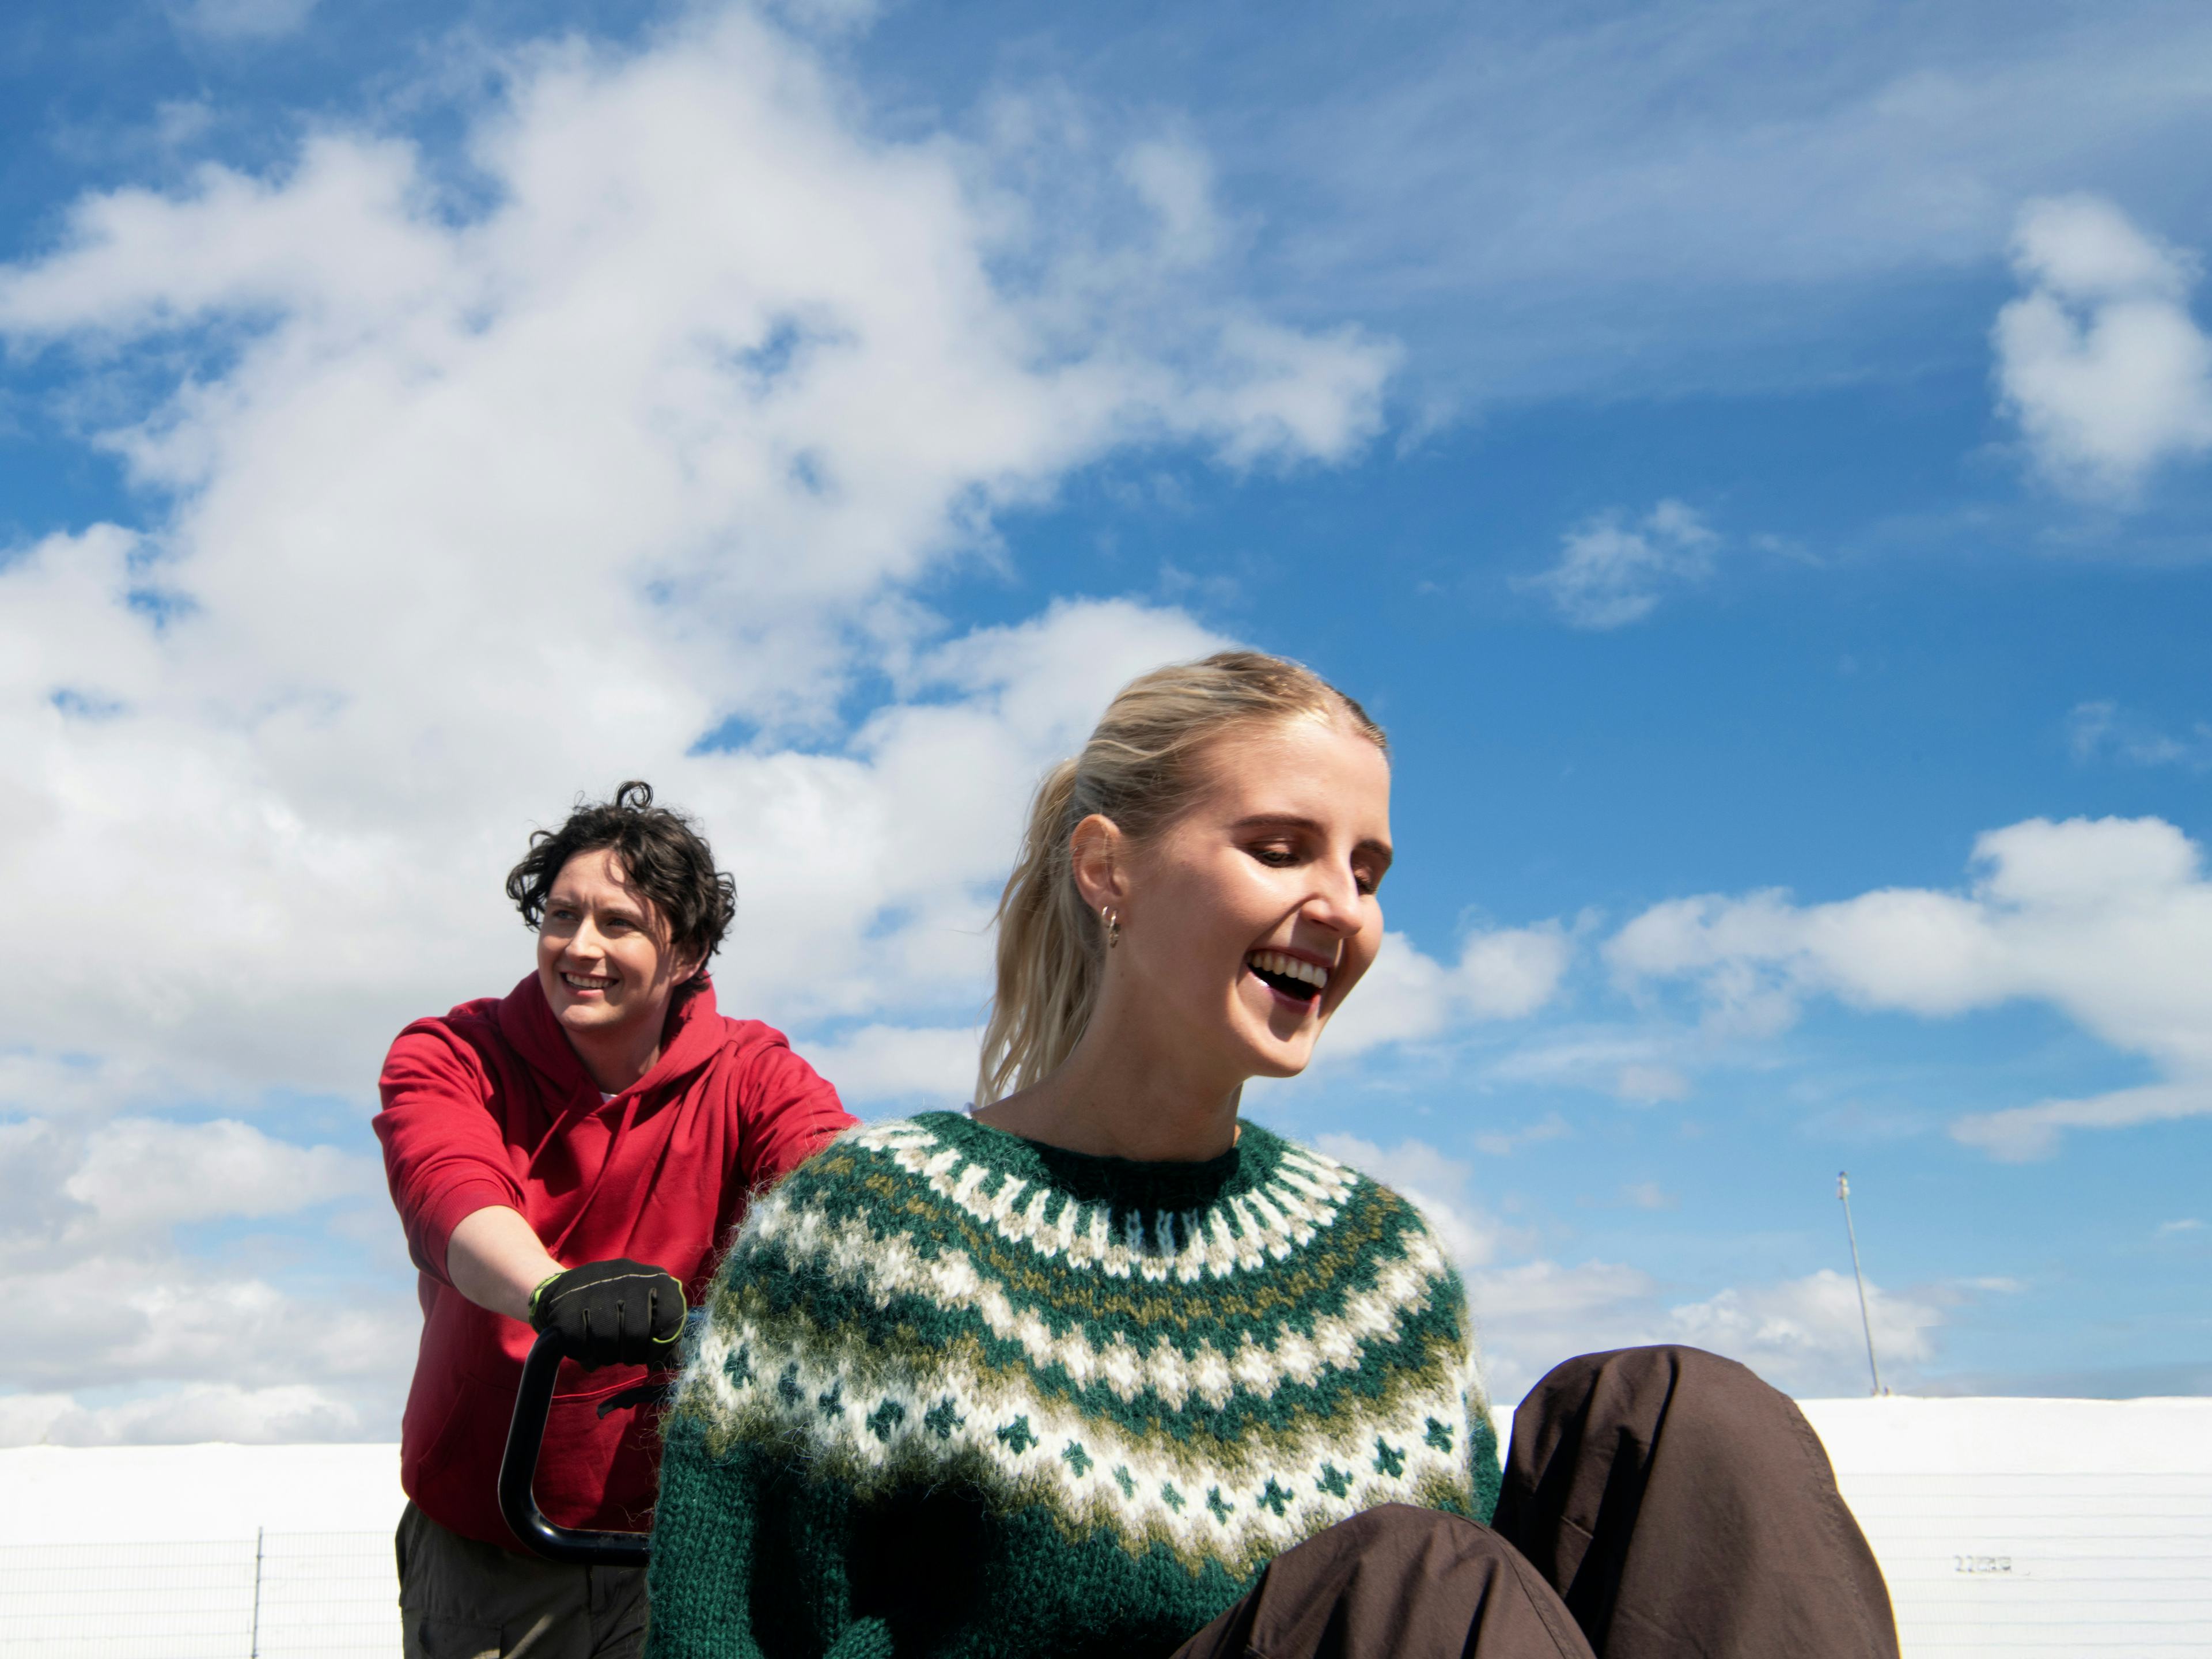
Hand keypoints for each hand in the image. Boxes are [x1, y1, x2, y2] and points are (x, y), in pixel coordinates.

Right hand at [527, 1258, 686, 1369]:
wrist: (567, 1288)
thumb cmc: (616, 1306)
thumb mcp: (646, 1310)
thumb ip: (664, 1332)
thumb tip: (674, 1363)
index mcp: (655, 1279)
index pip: (670, 1317)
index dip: (661, 1346)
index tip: (650, 1356)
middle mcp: (628, 1277)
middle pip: (636, 1334)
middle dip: (631, 1354)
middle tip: (625, 1355)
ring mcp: (595, 1288)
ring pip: (606, 1340)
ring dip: (606, 1355)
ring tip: (605, 1351)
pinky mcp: (566, 1304)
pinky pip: (579, 1344)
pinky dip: (582, 1353)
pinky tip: (584, 1346)